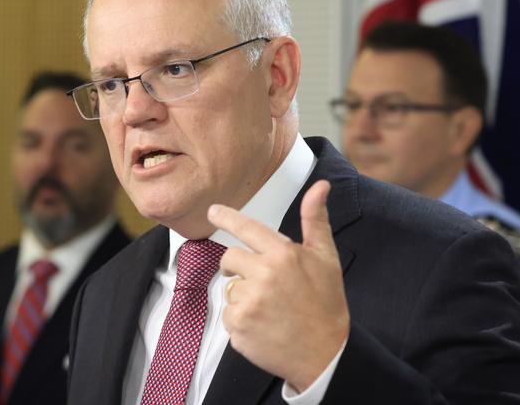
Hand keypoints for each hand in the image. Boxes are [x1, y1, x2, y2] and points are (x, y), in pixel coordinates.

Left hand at [207, 180, 348, 391]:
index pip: (247, 228)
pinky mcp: (239, 326)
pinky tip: (263, 326)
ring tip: (270, 309)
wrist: (326, 354)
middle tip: (259, 281)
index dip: (227, 217)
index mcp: (283, 254)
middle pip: (229, 258)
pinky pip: (228, 315)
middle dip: (238, 267)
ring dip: (243, 296)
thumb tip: (320, 185)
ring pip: (229, 288)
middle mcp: (264, 275)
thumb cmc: (326, 303)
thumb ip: (315, 220)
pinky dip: (241, 320)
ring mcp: (249, 302)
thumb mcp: (326, 258)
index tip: (212, 211)